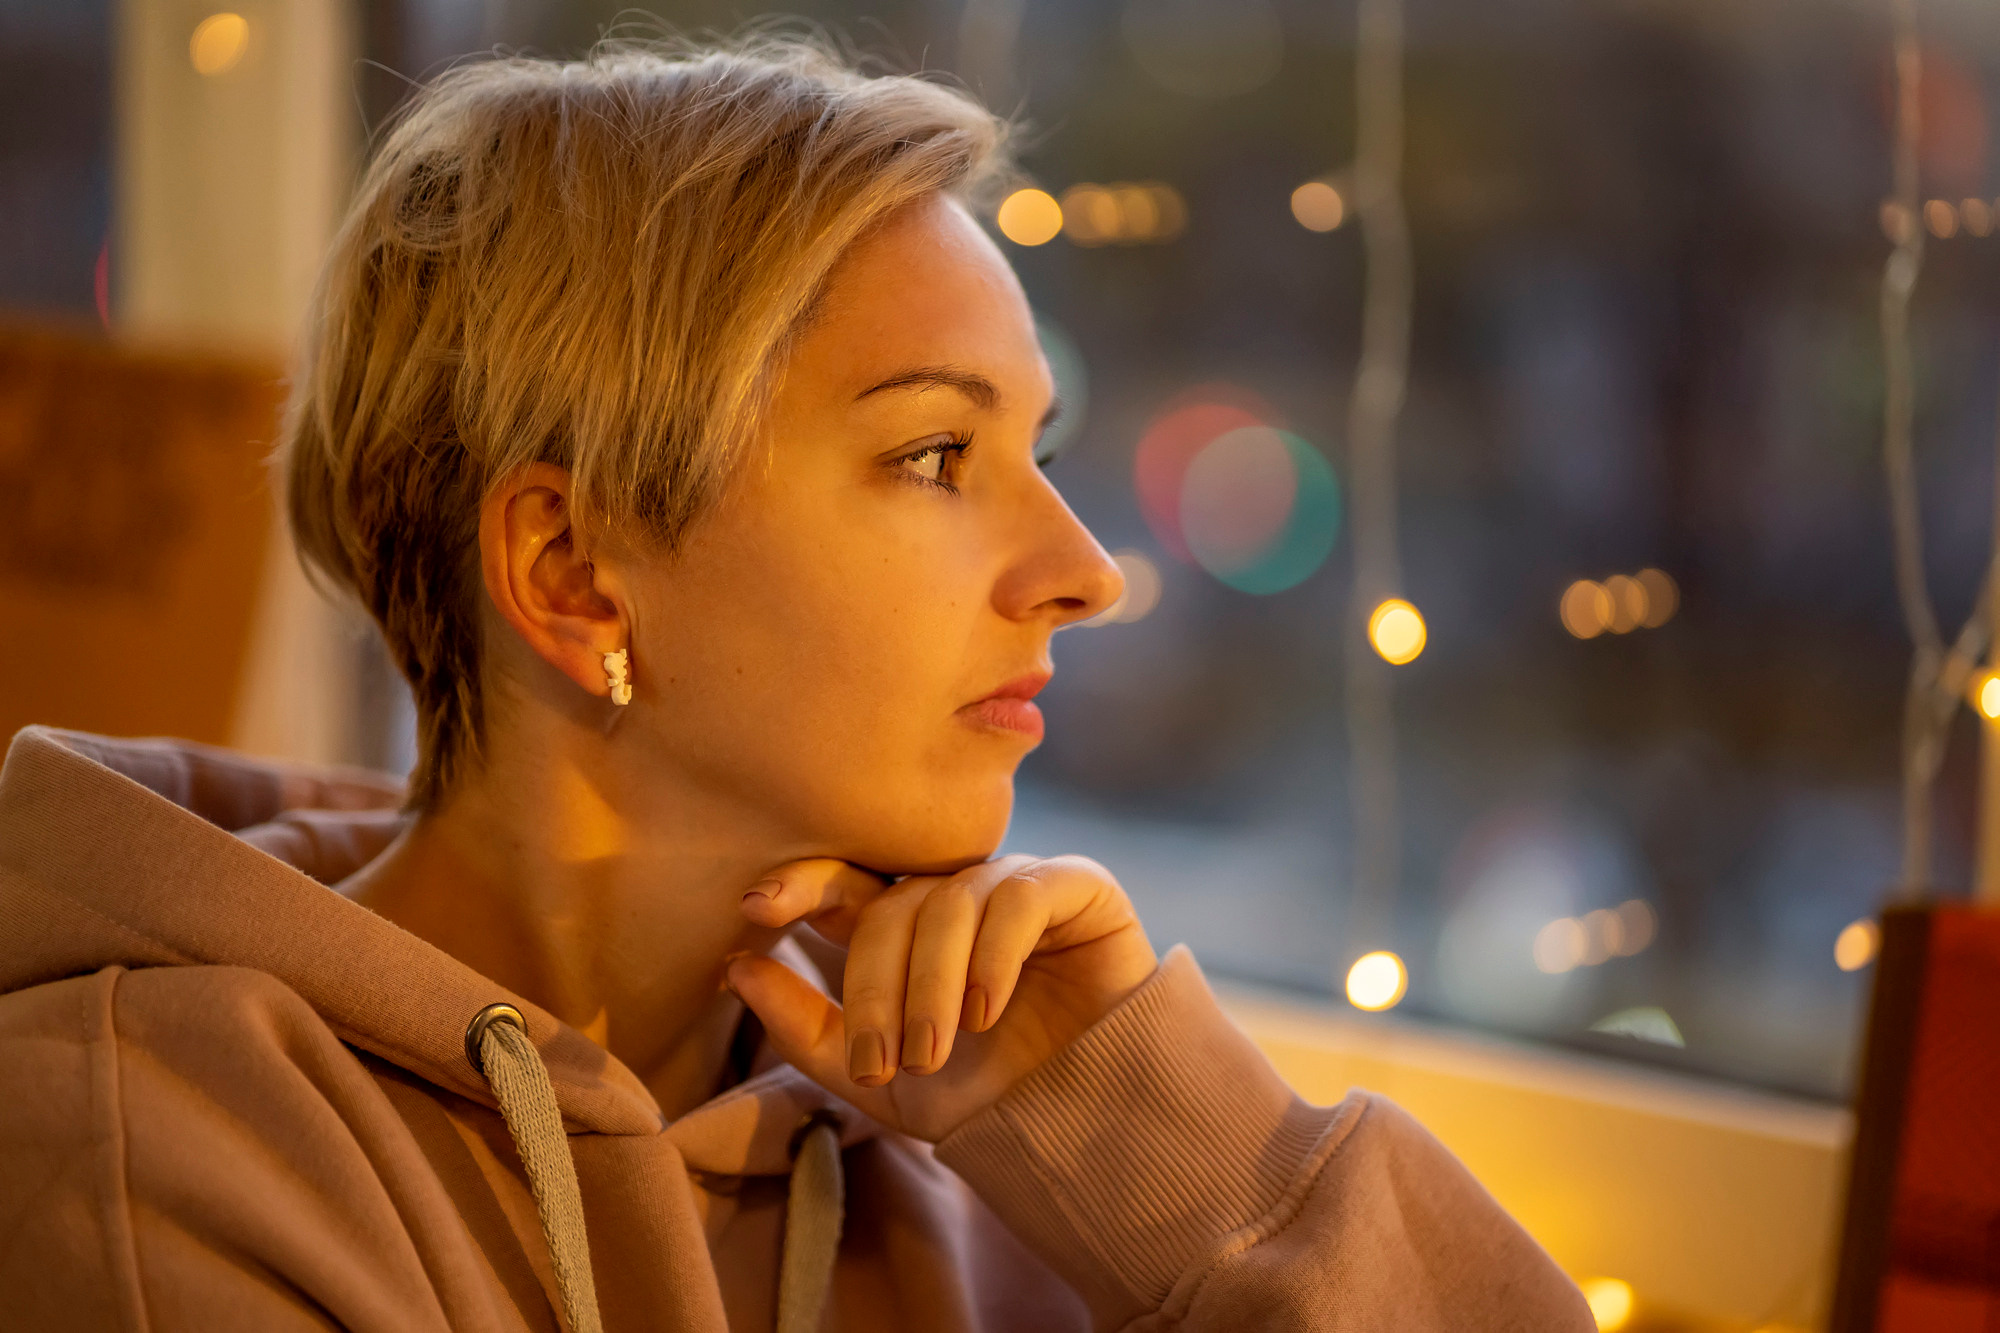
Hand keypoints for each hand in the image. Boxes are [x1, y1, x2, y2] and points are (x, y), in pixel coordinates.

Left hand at [724, 854, 1156, 1141]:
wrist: (1081, 1127)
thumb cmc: (982, 1098)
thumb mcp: (878, 1080)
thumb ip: (807, 1028)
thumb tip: (737, 969)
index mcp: (906, 926)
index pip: (845, 884)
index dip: (800, 885)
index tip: (755, 910)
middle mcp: (957, 893)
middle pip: (892, 905)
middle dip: (876, 987)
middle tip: (884, 1062)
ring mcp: (1015, 884)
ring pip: (949, 903)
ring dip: (931, 985)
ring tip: (933, 1052)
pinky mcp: (1076, 887)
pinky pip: (1018, 897)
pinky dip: (991, 956)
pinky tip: (987, 1012)